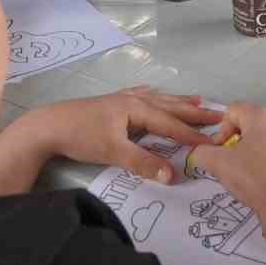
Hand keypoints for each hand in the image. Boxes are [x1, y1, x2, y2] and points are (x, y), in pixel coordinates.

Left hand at [38, 86, 220, 183]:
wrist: (46, 126)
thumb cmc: (80, 136)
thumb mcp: (113, 151)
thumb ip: (143, 162)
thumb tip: (173, 175)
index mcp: (137, 108)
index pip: (171, 123)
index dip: (193, 134)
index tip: (215, 142)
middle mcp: (133, 100)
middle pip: (169, 106)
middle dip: (194, 112)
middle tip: (219, 114)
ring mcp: (120, 100)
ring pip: (156, 100)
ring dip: (177, 101)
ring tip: (197, 100)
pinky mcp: (108, 104)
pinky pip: (137, 96)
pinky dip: (150, 94)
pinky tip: (150, 88)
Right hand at [188, 101, 265, 217]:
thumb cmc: (252, 178)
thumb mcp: (217, 163)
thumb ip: (202, 151)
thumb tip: (201, 151)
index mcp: (264, 115)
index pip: (233, 110)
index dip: (221, 130)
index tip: (221, 152)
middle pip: (249, 121)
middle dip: (235, 139)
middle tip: (231, 161)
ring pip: (262, 136)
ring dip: (250, 149)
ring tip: (246, 171)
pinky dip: (265, 157)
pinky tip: (262, 176)